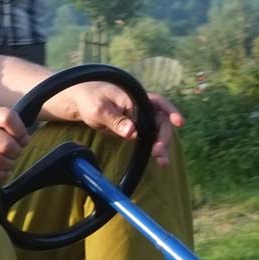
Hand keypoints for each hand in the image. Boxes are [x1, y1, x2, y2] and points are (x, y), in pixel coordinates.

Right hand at [0, 101, 29, 179]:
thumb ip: (0, 120)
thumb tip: (23, 136)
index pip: (10, 119)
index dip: (21, 131)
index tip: (23, 138)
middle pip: (6, 145)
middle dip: (16, 152)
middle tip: (15, 153)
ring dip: (8, 165)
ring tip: (9, 164)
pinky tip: (2, 172)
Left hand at [47, 82, 185, 165]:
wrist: (80, 102)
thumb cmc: (90, 100)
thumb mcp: (99, 110)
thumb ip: (116, 120)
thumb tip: (132, 132)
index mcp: (135, 97)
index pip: (158, 102)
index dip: (170, 111)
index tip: (178, 123)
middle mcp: (141, 107)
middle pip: (159, 121)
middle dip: (163, 136)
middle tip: (159, 152)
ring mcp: (139, 118)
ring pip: (156, 131)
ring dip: (161, 146)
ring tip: (163, 162)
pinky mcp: (134, 128)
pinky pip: (148, 138)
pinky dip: (153, 149)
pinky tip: (159, 161)